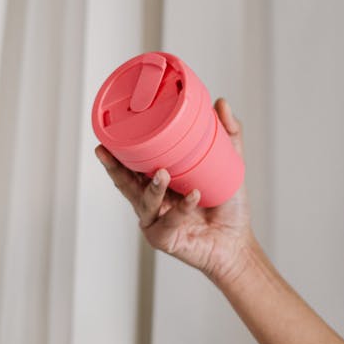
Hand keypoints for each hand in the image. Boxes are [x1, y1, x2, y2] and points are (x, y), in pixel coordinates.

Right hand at [94, 97, 255, 284]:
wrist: (236, 241)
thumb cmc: (227, 205)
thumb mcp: (229, 163)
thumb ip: (227, 134)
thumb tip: (220, 102)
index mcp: (158, 182)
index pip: (132, 165)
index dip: (117, 152)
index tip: (107, 135)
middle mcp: (151, 201)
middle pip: (124, 184)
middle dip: (113, 167)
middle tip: (107, 151)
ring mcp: (155, 221)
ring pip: (143, 202)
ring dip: (152, 187)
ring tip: (163, 173)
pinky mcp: (164, 239)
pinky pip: (169, 221)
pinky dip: (181, 208)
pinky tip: (194, 196)